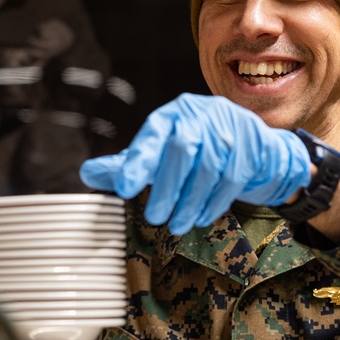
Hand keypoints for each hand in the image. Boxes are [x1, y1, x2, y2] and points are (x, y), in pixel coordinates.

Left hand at [80, 93, 311, 234]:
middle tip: (154, 218)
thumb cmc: (195, 150)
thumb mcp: (160, 153)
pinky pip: (232, 179)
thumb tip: (86, 173)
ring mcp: (231, 128)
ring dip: (190, 202)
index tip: (123, 188)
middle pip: (183, 148)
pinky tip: (200, 219)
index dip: (138, 160)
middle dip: (166, 187)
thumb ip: (127, 163)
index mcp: (174, 113)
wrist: (252, 146)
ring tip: (175, 226)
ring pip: (209, 167)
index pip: (153, 133)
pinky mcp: (252, 147)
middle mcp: (203, 114)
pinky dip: (213, 203)